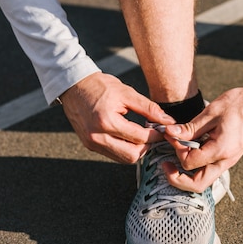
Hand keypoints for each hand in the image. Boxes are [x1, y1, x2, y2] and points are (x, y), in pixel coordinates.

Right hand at [60, 72, 175, 162]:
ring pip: (123, 158)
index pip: (140, 138)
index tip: (163, 129)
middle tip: (153, 135)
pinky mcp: (89, 145)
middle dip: (147, 147)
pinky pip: (113, 154)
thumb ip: (149, 109)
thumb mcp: (127, 93)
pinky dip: (125, 149)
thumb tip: (168, 121)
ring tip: (142, 135)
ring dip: (136, 150)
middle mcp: (97, 136)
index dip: (156, 135)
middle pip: (132, 155)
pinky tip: (130, 136)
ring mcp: (91, 143)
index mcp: (106, 121)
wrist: (73, 85)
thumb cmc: (100, 86)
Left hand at [161, 85, 242, 191]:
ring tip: (175, 158)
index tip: (172, 135)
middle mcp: (226, 160)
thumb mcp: (211, 112)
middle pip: (198, 184)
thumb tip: (170, 133)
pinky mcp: (228, 157)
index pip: (190, 162)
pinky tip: (189, 151)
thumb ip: (190, 127)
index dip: (176, 150)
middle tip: (165, 165)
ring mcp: (228, 161)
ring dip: (186, 174)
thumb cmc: (239, 104)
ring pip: (204, 180)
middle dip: (177, 179)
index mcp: (221, 149)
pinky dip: (196, 166)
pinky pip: (209, 170)